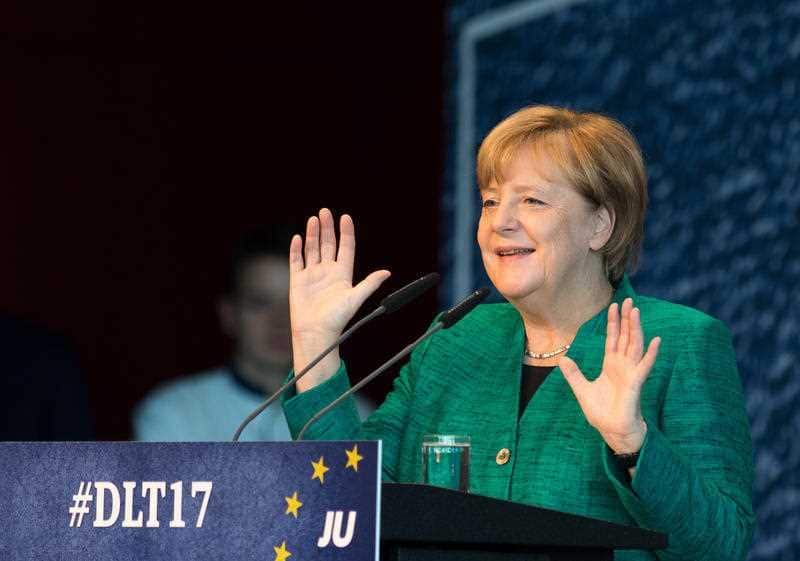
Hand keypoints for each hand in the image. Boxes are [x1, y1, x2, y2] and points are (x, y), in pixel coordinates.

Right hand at [290, 209, 389, 389]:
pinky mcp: (298, 281)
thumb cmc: (337, 319)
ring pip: (312, 249)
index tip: (345, 218)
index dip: (346, 233)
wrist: (316, 333)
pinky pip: (296, 261)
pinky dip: (297, 249)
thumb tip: (387, 272)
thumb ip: (369, 284)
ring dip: (312, 234)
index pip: (345, 248)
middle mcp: (327, 272)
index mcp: (343, 274)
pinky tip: (298, 238)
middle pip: (328, 244)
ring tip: (313, 219)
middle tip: (325, 212)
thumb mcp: (355, 298)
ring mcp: (312, 275)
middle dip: (327, 228)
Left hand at [558, 298, 660, 453]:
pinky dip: (651, 353)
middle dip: (626, 319)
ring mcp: (631, 372)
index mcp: (611, 365)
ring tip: (636, 311)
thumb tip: (563, 359)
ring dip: (636, 328)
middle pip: (626, 337)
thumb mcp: (582, 390)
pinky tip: (656, 340)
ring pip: (635, 345)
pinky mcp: (636, 382)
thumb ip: (574, 374)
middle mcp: (622, 365)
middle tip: (628, 300)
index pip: (613, 339)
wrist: (611, 430)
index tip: (613, 306)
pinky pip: (645, 365)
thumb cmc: (601, 412)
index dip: (614, 323)